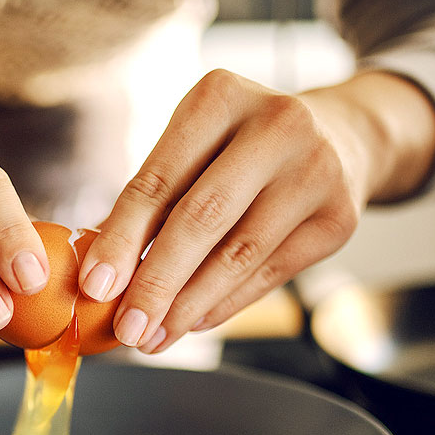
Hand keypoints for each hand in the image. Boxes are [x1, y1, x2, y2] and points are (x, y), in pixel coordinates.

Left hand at [77, 69, 434, 353]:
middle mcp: (276, 124)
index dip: (120, 239)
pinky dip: (224, 304)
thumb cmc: (241, 146)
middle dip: (155, 283)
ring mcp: (315, 170)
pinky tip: (192, 323)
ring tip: (153, 337)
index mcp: (220, 96)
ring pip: (237, 255)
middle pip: (201, 219)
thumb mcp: (197, 145)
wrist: (340, 136)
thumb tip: (102, 275)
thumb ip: (153, 200)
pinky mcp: (339, 217)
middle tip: (126, 328)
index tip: (94, 287)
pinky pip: (269, 274)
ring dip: (187, 306)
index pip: (157, 181)